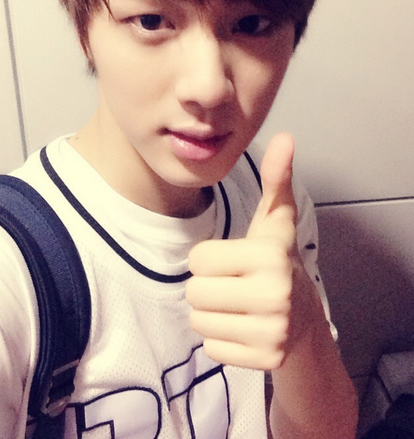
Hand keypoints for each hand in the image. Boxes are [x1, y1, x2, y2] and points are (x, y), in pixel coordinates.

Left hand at [186, 132, 317, 369]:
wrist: (302, 317)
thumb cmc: (277, 262)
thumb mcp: (274, 220)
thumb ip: (275, 179)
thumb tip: (284, 137)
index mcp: (269, 254)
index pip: (197, 259)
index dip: (210, 259)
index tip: (233, 260)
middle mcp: (273, 294)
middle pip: (194, 292)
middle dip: (207, 287)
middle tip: (233, 285)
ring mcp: (271, 331)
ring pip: (198, 322)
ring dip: (211, 313)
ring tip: (237, 305)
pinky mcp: (265, 359)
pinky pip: (211, 348)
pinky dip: (221, 339)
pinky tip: (243, 327)